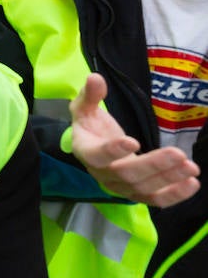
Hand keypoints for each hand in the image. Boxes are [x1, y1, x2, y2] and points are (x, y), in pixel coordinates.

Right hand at [70, 74, 200, 205]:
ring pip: (144, 188)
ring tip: (191, 167)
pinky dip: (175, 195)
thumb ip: (90, 95)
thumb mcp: (84, 108)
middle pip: (126, 174)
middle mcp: (102, 174)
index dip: (114, 150)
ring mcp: (120, 187)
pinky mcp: (137, 195)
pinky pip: (155, 200)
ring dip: (169, 179)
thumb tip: (95, 78)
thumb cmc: (90, 127)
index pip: (97, 155)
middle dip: (154, 165)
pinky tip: (192, 183)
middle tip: (178, 153)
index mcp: (86, 151)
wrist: (93, 150)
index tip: (133, 141)